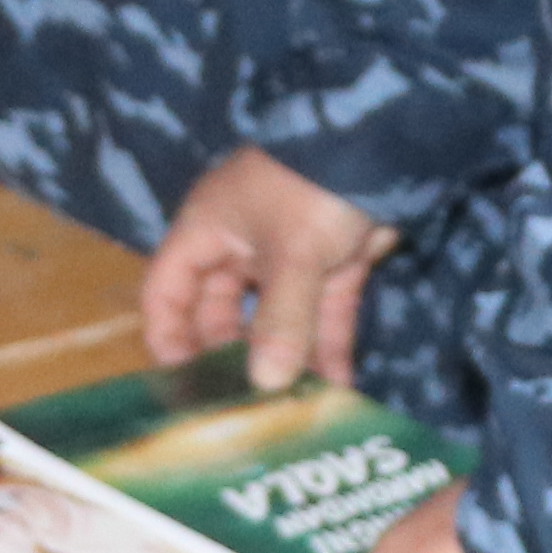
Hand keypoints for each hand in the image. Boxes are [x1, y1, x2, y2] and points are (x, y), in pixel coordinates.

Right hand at [143, 143, 399, 389]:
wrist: (383, 141)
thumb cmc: (312, 187)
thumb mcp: (292, 254)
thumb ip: (280, 322)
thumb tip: (267, 386)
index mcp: (208, 229)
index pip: (167, 290)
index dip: (168, 336)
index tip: (180, 386)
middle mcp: (241, 246)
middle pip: (220, 314)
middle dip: (229, 359)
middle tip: (237, 410)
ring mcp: (290, 257)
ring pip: (276, 321)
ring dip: (283, 361)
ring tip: (287, 412)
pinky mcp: (334, 266)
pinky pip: (322, 316)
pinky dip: (327, 350)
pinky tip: (333, 391)